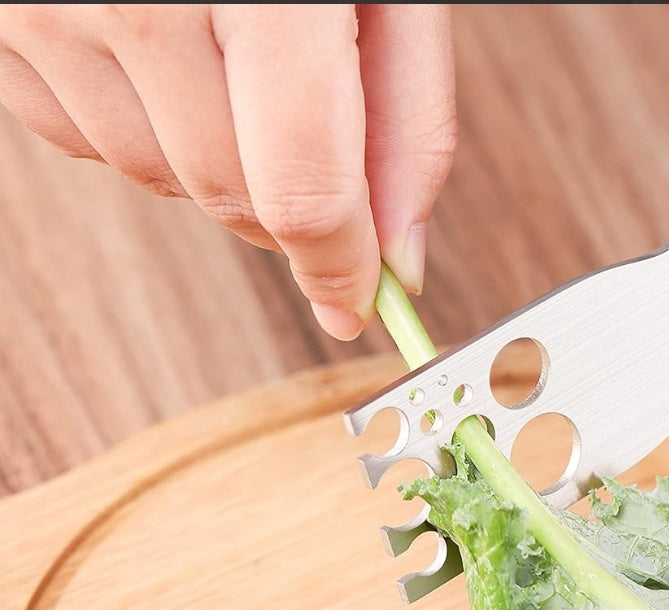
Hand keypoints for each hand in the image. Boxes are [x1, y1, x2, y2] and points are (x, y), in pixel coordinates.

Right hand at [0, 4, 456, 339]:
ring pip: (159, 179)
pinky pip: (86, 139)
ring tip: (237, 56)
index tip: (359, 301)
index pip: (302, 192)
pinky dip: (144, 125)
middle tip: (319, 143)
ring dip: (218, 159)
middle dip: (292, 207)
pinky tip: (167, 48)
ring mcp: (45, 5)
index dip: (338, 267)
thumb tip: (397, 254)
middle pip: (231, 196)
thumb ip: (404, 118)